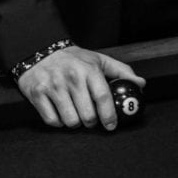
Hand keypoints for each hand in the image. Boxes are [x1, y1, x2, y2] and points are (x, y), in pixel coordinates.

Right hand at [16, 47, 141, 130]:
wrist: (39, 51)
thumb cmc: (73, 59)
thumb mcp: (98, 60)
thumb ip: (121, 71)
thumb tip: (140, 84)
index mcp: (88, 69)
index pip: (103, 97)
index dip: (109, 115)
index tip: (111, 125)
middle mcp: (71, 78)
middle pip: (87, 115)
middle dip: (92, 122)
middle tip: (91, 118)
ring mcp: (53, 87)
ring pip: (70, 121)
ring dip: (75, 122)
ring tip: (75, 113)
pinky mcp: (37, 94)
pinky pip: (52, 121)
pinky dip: (58, 122)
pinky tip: (61, 112)